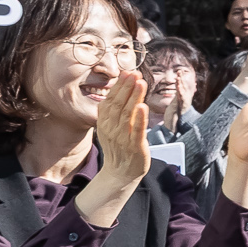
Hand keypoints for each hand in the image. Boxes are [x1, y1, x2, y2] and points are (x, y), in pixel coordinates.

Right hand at [76, 71, 153, 227]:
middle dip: (126, 88)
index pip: (110, 100)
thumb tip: (124, 84)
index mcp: (105, 122)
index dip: (119, 86)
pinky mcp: (135, 147)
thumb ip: (116, 108)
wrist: (120, 173)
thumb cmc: (119, 146)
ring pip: (127, 115)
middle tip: (134, 74)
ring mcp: (122, 138)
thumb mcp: (111, 126)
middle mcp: (111, 128)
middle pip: (118, 105)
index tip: (128, 73)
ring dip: (134, 98)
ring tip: (140, 83)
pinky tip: (142, 106)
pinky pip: (136, 131)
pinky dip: (139, 119)